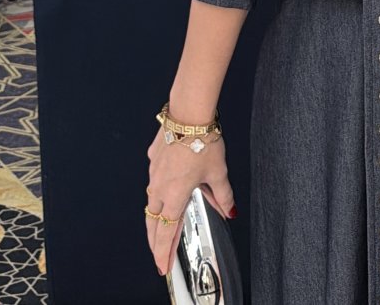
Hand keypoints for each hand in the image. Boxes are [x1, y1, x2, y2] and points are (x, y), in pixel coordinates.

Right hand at [145, 127, 236, 276]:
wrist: (188, 113)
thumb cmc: (203, 140)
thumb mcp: (218, 172)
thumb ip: (223, 195)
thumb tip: (229, 210)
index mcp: (174, 196)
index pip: (166, 233)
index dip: (163, 252)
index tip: (162, 266)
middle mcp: (159, 187)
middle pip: (153, 222)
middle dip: (155, 242)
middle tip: (158, 255)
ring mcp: (154, 172)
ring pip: (150, 202)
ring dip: (154, 218)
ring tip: (159, 228)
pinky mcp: (153, 157)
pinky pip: (154, 179)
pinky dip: (157, 190)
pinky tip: (165, 187)